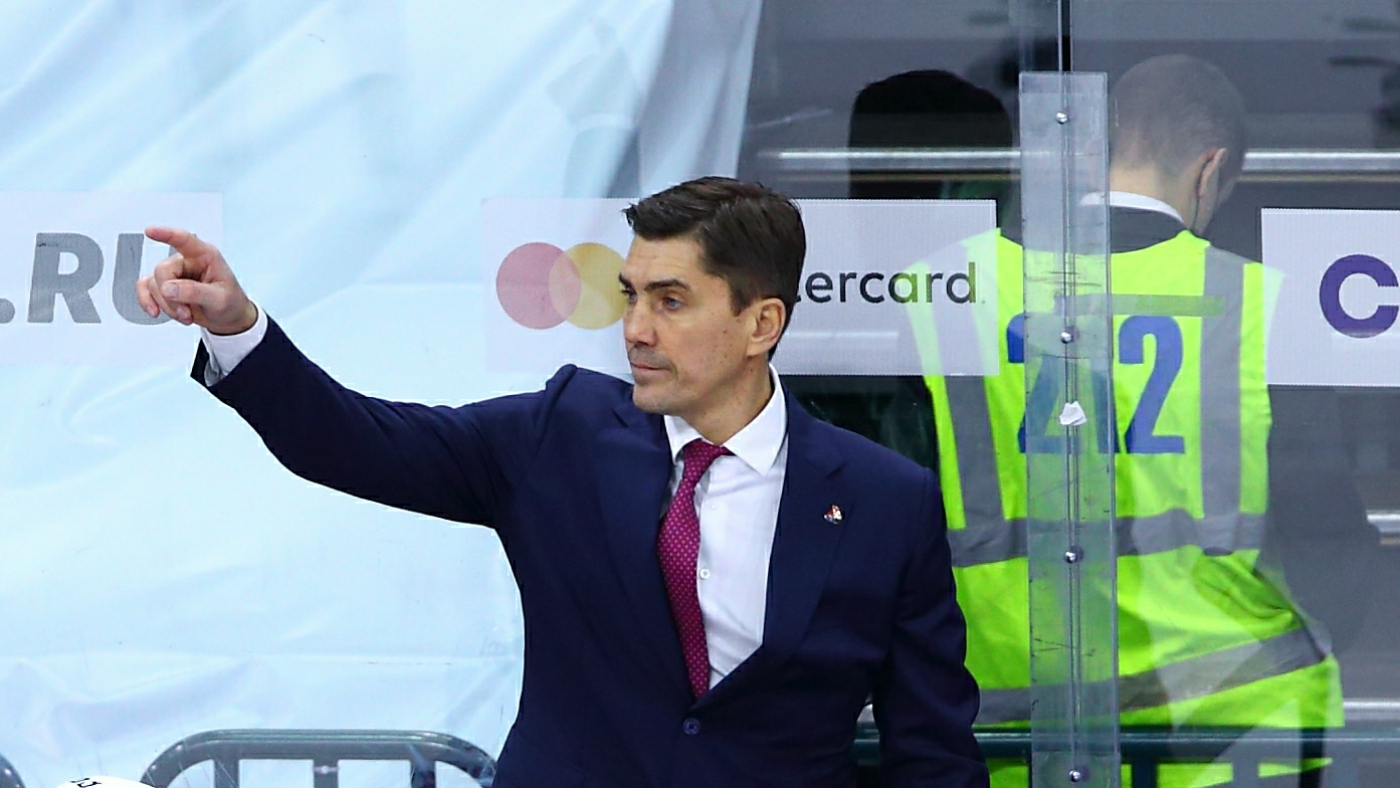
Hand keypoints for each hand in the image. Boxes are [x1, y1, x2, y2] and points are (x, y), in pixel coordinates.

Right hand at [136, 227, 258, 334]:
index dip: (166, 234)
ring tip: (186, 315)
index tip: (150, 231)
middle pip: (163, 271)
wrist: (229, 318)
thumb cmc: (230, 302)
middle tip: (186, 312)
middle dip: (170, 296)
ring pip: (154, 284)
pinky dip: (147, 301)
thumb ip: (195, 292)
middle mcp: (187, 261)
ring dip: (167, 305)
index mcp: (205, 256)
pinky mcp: (165, 285)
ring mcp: (175, 273)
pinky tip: (155, 311)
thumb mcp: (220, 299)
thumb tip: (168, 288)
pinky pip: (145, 288)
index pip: (184, 240)